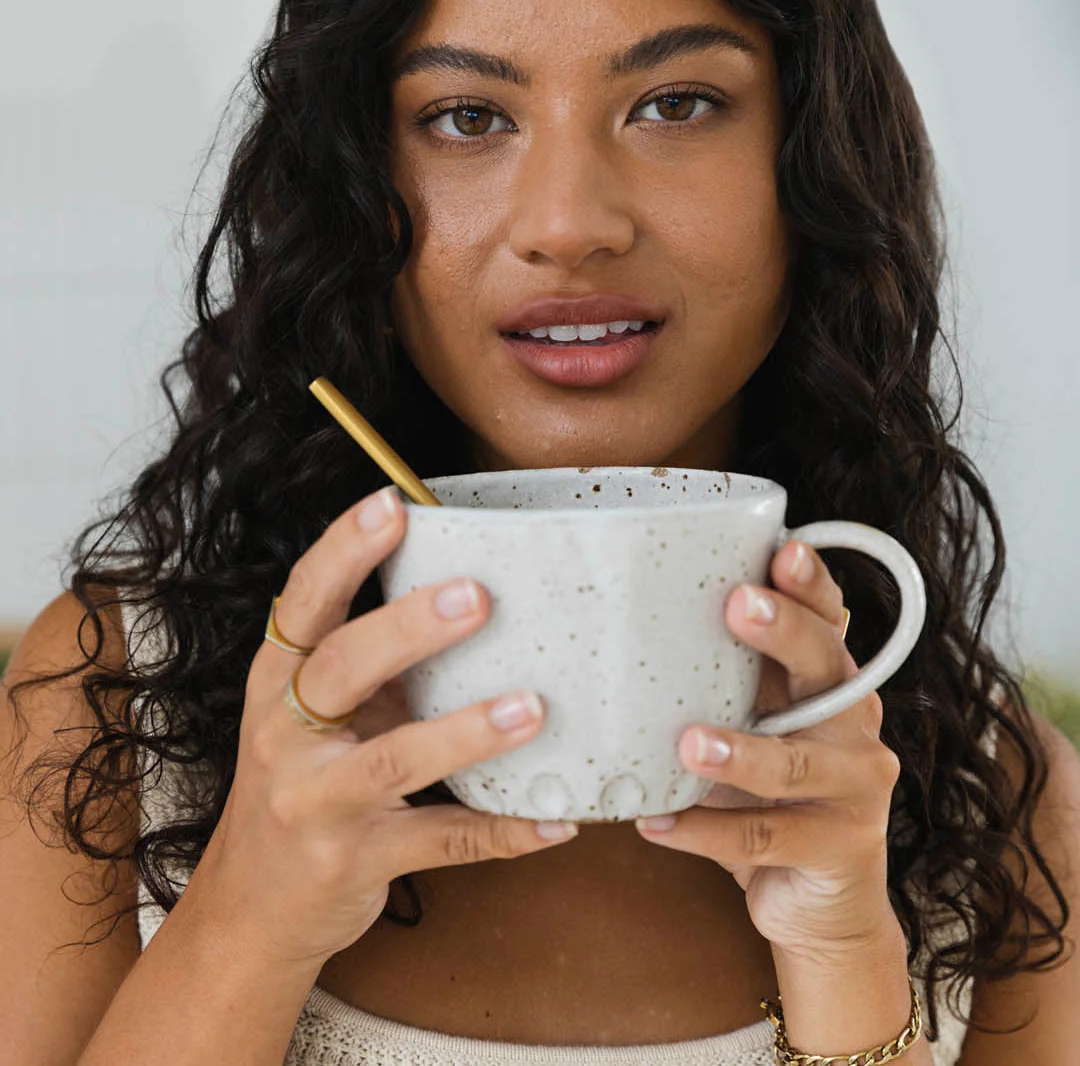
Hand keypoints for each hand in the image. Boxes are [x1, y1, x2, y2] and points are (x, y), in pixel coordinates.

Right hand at [191, 486, 576, 970]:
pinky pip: (440, 843)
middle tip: (478, 595)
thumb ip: (366, 656)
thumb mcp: (310, 711)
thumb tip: (467, 576)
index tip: (391, 505)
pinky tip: (557, 818)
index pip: (304, 602)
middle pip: (341, 668)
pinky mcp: (356, 861)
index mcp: (278, 679)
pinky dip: (502, 830)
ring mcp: (318, 802)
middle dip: (407, 628)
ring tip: (532, 707)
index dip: (343, 551)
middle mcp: (286, 734)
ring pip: (393, 761)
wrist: (251, 905)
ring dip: (465, 731)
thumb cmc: (302, 780)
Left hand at [634, 538, 902, 963]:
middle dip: (784, 633)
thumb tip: (624, 619)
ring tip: (689, 744)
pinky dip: (704, 832)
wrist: (819, 898)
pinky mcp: (839, 847)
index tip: (785, 549)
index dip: (811, 585)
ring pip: (796, 763)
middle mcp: (855, 723)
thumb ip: (720, 677)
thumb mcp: (753, 723)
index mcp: (829, 681)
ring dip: (741, 752)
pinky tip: (655, 822)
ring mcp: (856, 787)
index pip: (827, 620)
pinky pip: (763, 838)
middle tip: (738, 606)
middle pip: (824, 669)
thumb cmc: (768, 791)